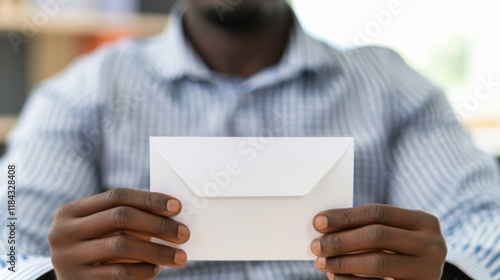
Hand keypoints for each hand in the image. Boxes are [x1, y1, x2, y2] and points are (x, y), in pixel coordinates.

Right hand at [48, 188, 189, 279]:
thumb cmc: (93, 252)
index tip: (177, 207)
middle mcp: (63, 231)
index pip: (117, 196)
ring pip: (122, 245)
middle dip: (158, 224)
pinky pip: (118, 273)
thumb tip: (171, 214)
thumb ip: (125, 219)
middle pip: (120, 217)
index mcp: (70, 211)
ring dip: (156, 251)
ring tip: (178, 257)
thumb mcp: (100, 231)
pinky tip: (157, 270)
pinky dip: (143, 271)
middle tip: (183, 234)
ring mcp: (66, 257)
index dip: (149, 199)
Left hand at [311, 204, 446, 279]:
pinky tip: (335, 276)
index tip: (318, 222)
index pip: (378, 212)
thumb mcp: (394, 236)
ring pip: (378, 262)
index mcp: (425, 222)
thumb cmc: (401, 254)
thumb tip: (324, 225)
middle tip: (316, 246)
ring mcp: (429, 271)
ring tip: (321, 262)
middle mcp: (433, 245)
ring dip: (343, 262)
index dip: (345, 216)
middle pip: (377, 235)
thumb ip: (368, 227)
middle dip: (341, 240)